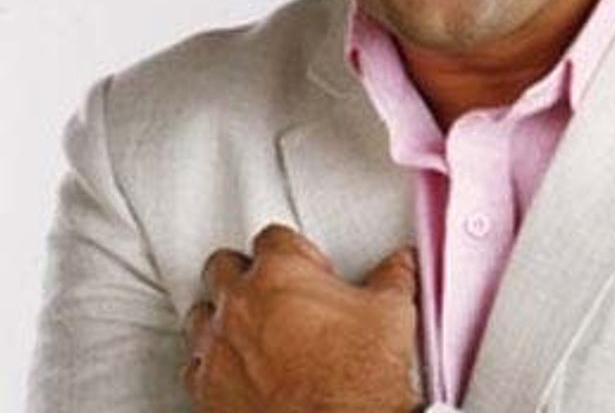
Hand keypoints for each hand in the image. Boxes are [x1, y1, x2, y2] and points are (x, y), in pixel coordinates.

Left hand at [182, 223, 419, 411]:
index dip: (294, 249)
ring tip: (252, 329)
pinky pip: (194, 367)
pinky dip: (213, 365)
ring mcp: (217, 352)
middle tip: (274, 290)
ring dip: (222, 317)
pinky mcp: (207, 396)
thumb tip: (400, 264)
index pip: (272, 237)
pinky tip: (238, 371)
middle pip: (223, 266)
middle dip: (246, 273)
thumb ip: (392, 275)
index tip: (309, 266)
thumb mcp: (391, 311)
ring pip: (200, 315)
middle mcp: (239, 306)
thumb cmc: (361, 377)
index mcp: (279, 273)